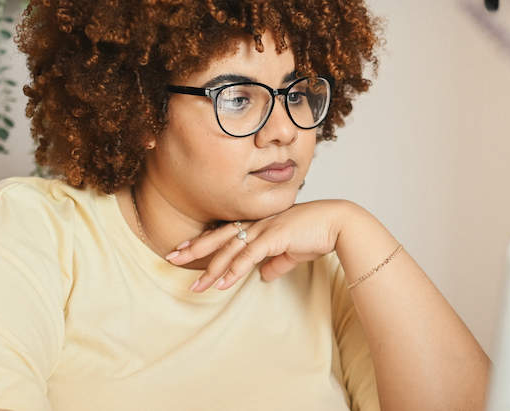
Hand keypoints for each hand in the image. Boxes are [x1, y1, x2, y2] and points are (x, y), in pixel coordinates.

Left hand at [164, 199, 353, 291]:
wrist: (339, 224)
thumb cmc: (318, 234)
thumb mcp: (292, 252)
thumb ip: (276, 263)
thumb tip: (264, 276)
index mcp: (260, 224)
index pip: (225, 232)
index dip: (204, 240)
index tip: (184, 248)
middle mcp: (258, 223)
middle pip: (219, 236)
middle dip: (194, 248)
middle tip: (171, 257)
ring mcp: (265, 228)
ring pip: (230, 250)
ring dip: (212, 269)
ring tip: (195, 285)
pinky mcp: (275, 237)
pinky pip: (249, 256)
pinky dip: (234, 270)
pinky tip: (222, 284)